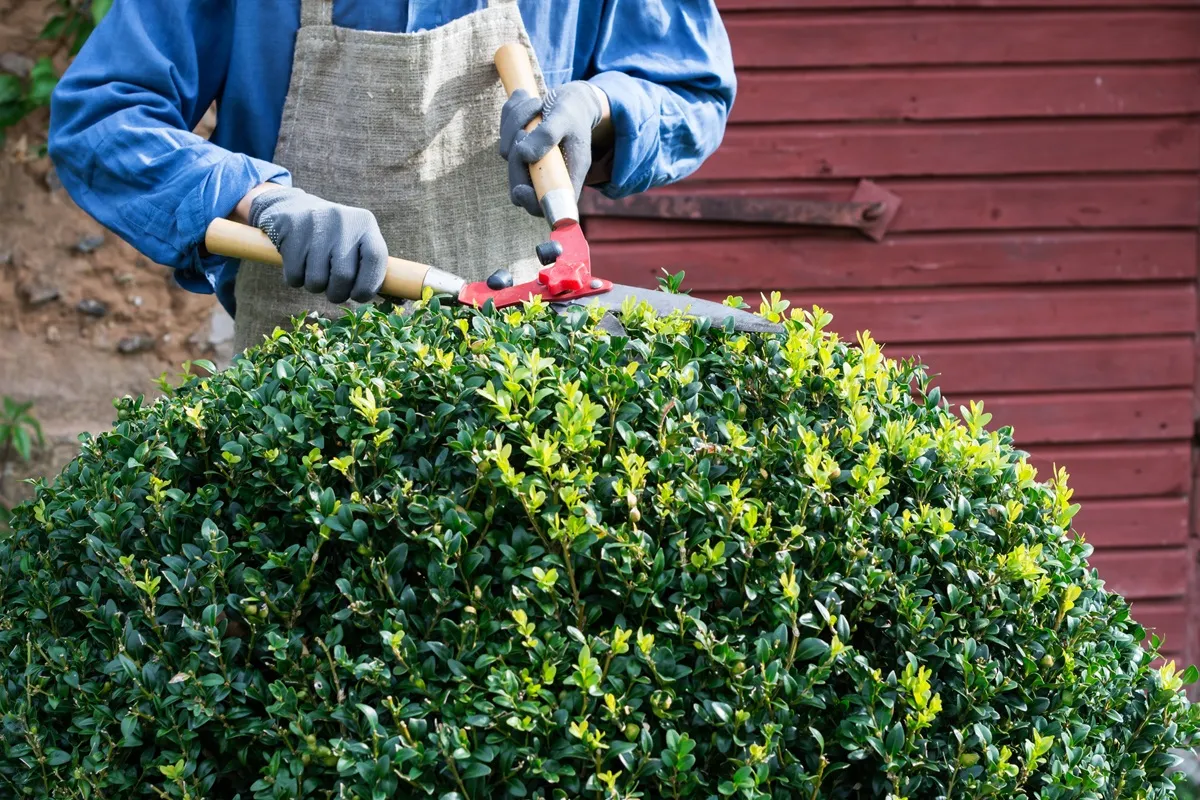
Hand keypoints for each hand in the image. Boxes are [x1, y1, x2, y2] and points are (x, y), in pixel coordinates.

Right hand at [247, 186, 386, 303]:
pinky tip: (299, 264)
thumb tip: (399, 300)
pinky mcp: (292, 232)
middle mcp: (343, 221)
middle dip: (338, 293)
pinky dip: (296, 279)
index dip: (369, 286)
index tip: (359, 295)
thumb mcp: (356, 240)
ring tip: (315, 273)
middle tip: (334, 291)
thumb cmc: (333, 236)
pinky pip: (294, 277)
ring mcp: (316, 226)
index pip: (377, 259)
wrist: (292, 207)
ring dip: (315, 287)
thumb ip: (372, 266)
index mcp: (365, 223)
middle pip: (344, 277)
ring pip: (317, 281)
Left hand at [499, 80, 608, 216]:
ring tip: (536, 104)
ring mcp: (530, 164)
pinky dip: (511, 115)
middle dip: (516, 154)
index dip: (531, 203)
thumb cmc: (574, 110)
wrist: (571, 99)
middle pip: (519, 185)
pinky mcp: (518, 148)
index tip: (521, 189)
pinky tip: (526, 100)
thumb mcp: (566, 118)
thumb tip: (524, 154)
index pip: (548, 206)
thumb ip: (549, 135)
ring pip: (507, 153)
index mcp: (566, 177)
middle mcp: (547, 175)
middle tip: (524, 129)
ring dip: (515, 123)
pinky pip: (504, 134)